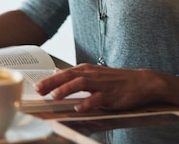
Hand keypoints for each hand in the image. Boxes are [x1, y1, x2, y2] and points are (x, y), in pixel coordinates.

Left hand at [35, 63, 158, 111]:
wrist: (142, 82)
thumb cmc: (116, 80)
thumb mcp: (94, 74)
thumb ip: (76, 76)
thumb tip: (57, 74)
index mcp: (86, 70)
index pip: (64, 73)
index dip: (49, 79)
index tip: (36, 86)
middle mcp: (92, 75)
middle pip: (68, 76)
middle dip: (52, 83)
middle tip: (39, 90)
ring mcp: (102, 85)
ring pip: (81, 84)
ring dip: (66, 89)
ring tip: (54, 96)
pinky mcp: (112, 95)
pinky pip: (98, 98)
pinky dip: (88, 103)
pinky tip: (79, 108)